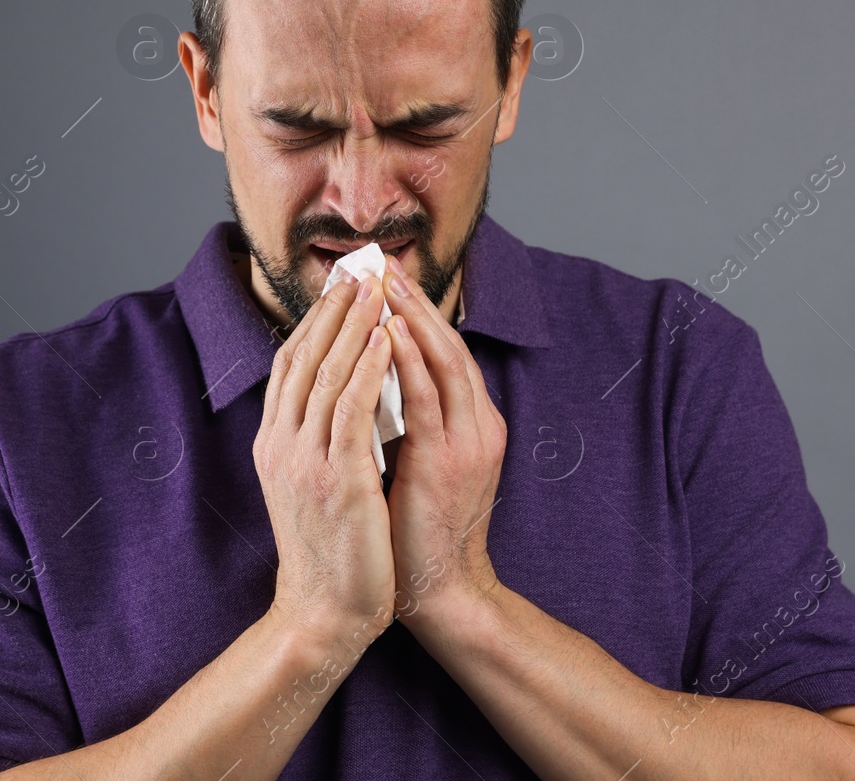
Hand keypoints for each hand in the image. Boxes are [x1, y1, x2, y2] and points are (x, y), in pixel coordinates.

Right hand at [254, 272, 396, 645]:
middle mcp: (280, 444)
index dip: (314, 321)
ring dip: (354, 324)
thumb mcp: (313, 484)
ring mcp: (304, 459)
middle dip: (333, 309)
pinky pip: (351, 405)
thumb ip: (319, 439)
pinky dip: (367, 365)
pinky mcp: (336, 476)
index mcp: (273, 444)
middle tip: (360, 270)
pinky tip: (387, 337)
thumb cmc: (329, 553)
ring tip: (377, 288)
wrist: (323, 613)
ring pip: (327, 372)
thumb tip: (343, 395)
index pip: (289, 364)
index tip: (339, 288)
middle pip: (304, 356)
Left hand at [380, 254, 506, 626]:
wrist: (441, 592)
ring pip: (443, 362)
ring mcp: (467, 441)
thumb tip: (374, 379)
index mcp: (475, 425)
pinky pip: (427, 398)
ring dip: (411, 316)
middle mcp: (479, 425)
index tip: (387, 279)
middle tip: (383, 263)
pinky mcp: (445, 461)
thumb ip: (411, 422)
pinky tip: (389, 332)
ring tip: (383, 281)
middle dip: (415, 301)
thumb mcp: (421, 464)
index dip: (419, 313)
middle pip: (449, 345)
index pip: (447, 353)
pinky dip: (408, 360)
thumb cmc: (420, 532)